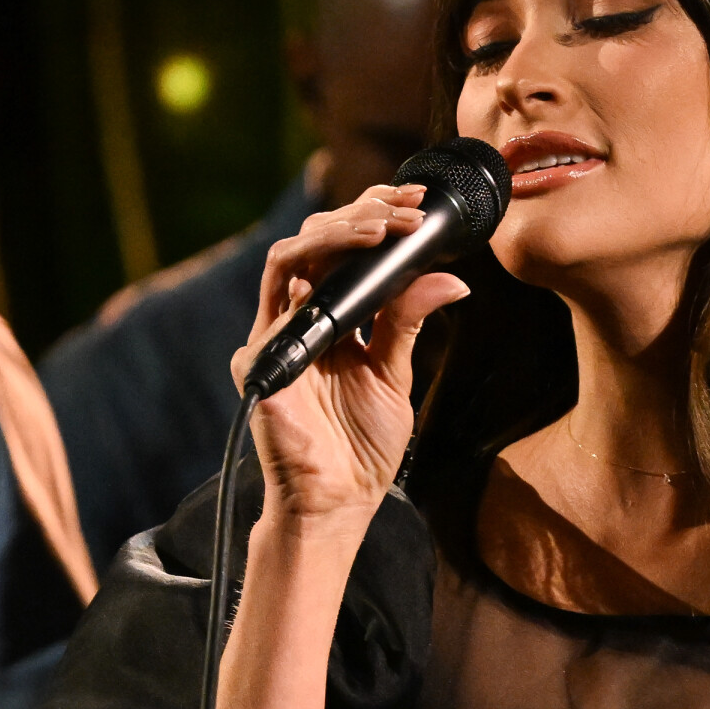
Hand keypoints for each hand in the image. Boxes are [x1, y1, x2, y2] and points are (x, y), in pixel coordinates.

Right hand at [230, 186, 472, 530]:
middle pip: (317, 242)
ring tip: (385, 223)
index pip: (344, 253)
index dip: (374, 219)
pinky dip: (316, 257)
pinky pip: (279, 287)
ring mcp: (275, 335)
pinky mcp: (261, 353)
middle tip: (407, 205)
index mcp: (331, 324)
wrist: (337, 503)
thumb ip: (408, 322)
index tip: (417, 206)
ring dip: (340, 227)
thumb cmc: (361, 450)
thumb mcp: (394, 374)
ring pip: (294, 252)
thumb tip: (449, 275)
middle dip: (362, 212)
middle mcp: (298, 322)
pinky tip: (357, 250)